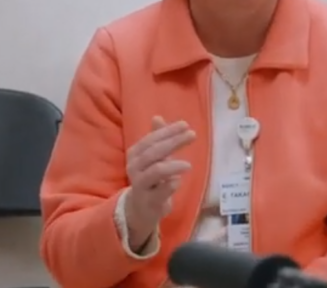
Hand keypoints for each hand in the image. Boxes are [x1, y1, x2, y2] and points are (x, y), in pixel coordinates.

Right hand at [124, 116, 194, 246]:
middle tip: (192, 135)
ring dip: (173, 165)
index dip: (168, 131)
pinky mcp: (149, 201)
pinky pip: (160, 192)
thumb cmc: (150, 179)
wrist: (140, 208)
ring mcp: (140, 185)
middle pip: (154, 152)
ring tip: (189, 164)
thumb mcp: (153, 157)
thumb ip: (156, 138)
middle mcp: (134, 167)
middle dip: (174, 142)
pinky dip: (170, 185)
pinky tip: (178, 181)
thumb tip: (157, 117)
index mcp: (135, 154)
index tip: (185, 125)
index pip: (151, 139)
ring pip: (155, 171)